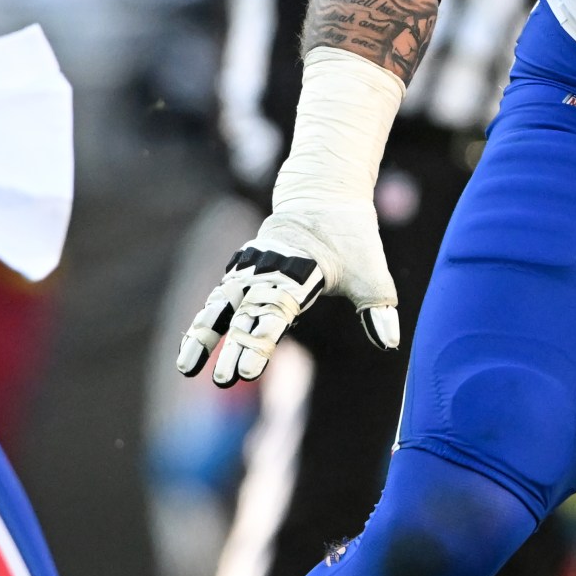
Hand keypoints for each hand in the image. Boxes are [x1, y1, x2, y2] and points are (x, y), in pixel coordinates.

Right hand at [174, 200, 399, 385]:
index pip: (274, 315)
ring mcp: (251, 271)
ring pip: (222, 306)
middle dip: (235, 349)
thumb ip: (376, 308)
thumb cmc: (351, 238)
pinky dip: (205, 321)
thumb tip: (389, 343)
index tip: (247, 372)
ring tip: (186, 368)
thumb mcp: (371, 271)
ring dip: (205, 336)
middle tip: (226, 380)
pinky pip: (219, 299)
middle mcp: (268, 273)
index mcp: (298, 274)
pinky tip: (191, 349)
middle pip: (246, 316)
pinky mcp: (244, 271)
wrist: (326, 195)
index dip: (259, 343)